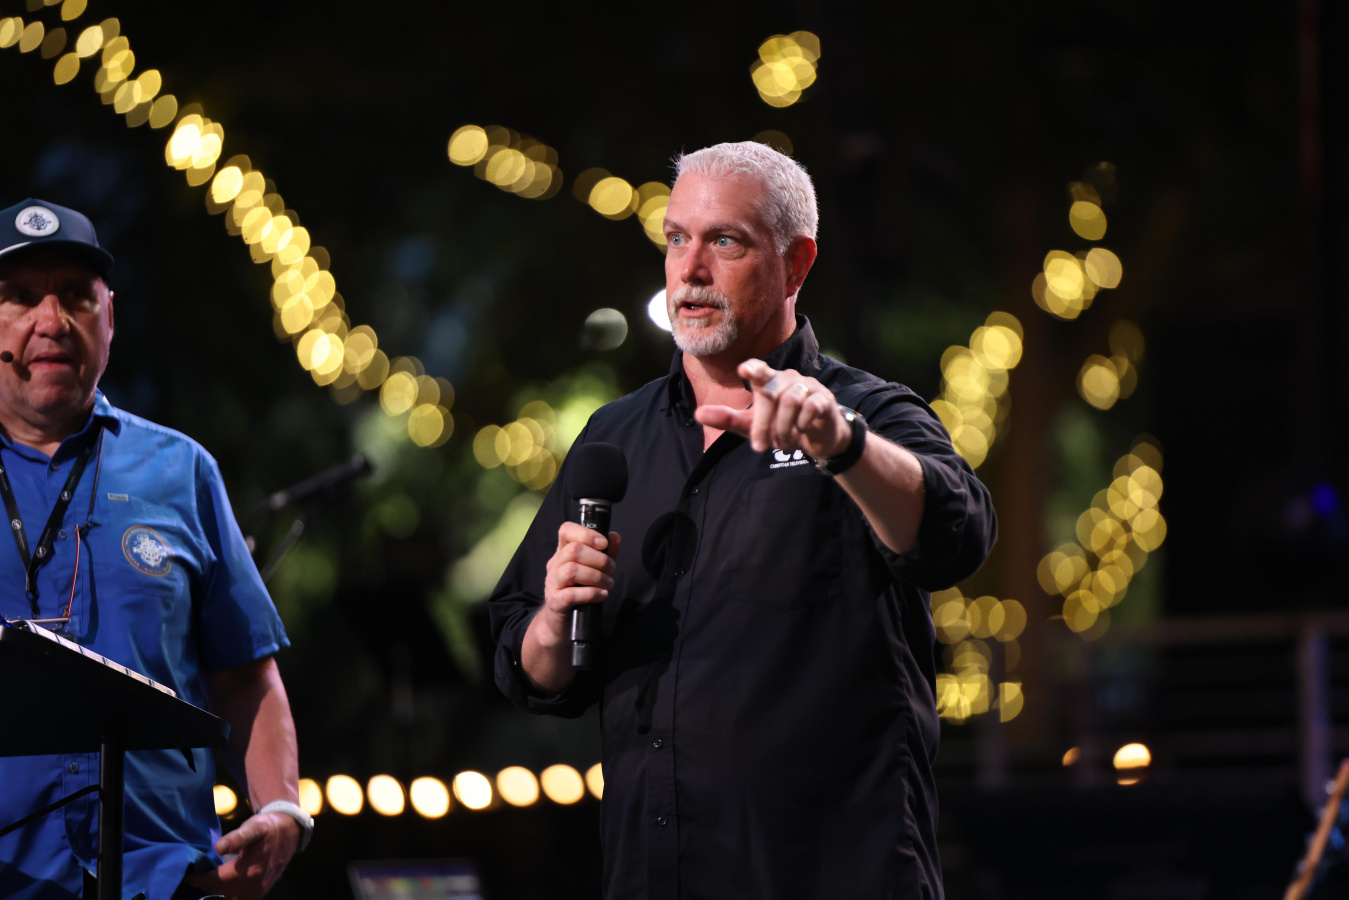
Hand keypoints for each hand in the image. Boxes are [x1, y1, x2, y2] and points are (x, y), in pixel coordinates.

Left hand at [184, 811, 300, 899]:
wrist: (290, 832)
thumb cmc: (268, 828)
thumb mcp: (253, 827)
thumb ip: (236, 838)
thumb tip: (218, 847)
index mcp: (248, 871)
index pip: (214, 881)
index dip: (198, 879)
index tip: (188, 874)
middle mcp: (253, 886)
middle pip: (218, 894)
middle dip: (205, 887)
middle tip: (195, 877)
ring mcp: (257, 892)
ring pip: (228, 899)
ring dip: (216, 894)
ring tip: (206, 882)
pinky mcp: (260, 893)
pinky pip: (238, 899)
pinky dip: (226, 895)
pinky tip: (221, 887)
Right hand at [536, 522, 621, 647]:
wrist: (561, 623)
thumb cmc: (578, 592)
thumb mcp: (593, 570)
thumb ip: (604, 553)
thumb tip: (614, 536)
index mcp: (562, 552)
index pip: (566, 530)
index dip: (586, 533)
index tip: (604, 544)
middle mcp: (555, 565)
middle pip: (573, 550)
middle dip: (599, 559)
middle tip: (611, 570)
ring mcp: (552, 583)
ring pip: (572, 570)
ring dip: (596, 576)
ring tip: (609, 583)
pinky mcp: (555, 602)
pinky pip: (571, 594)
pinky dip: (591, 593)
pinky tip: (602, 595)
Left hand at [696, 359, 850, 459]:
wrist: (817, 438)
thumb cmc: (781, 426)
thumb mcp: (751, 426)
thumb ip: (727, 419)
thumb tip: (698, 414)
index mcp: (768, 381)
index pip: (759, 368)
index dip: (752, 368)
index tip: (743, 370)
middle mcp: (787, 379)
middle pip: (769, 393)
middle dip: (762, 423)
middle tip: (760, 447)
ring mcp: (808, 387)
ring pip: (790, 399)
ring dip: (783, 426)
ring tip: (781, 442)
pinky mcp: (824, 399)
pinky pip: (812, 405)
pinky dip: (802, 421)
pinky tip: (800, 430)